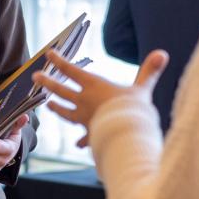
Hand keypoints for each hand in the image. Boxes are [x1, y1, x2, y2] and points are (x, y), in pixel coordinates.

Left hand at [33, 49, 168, 146]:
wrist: (127, 136)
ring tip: (49, 106)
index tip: (48, 54)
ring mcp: (85, 119)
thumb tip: (162, 53)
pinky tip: (78, 144)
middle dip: (48, 83)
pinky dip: (82, 140)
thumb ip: (149, 72)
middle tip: (35, 77)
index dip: (59, 61)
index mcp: (94, 86)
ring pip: (66, 113)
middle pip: (61, 90)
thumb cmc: (133, 109)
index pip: (72, 70)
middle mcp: (85, 101)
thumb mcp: (142, 88)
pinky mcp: (91, 134)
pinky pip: (84, 137)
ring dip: (57, 109)